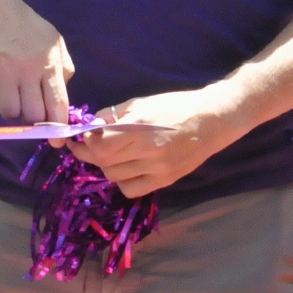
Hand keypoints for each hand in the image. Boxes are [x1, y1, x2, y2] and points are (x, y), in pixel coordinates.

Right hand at [0, 0, 72, 124]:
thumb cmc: (24, 24)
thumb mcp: (53, 40)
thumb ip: (63, 67)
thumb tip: (61, 98)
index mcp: (49, 63)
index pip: (58, 105)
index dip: (58, 128)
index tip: (55, 141)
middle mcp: (28, 69)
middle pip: (32, 115)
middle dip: (30, 117)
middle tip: (24, 104)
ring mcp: (3, 70)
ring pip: (8, 112)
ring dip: (7, 107)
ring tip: (6, 89)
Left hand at [66, 86, 240, 197]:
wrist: (211, 121)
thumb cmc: (174, 106)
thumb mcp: (141, 102)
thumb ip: (113, 115)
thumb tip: (90, 125)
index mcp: (139, 127)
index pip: (100, 145)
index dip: (85, 143)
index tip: (81, 137)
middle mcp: (147, 150)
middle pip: (103, 162)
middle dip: (88, 154)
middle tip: (84, 146)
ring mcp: (157, 168)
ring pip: (114, 176)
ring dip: (105, 166)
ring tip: (109, 155)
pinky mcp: (165, 181)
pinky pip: (131, 190)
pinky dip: (122, 181)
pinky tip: (126, 169)